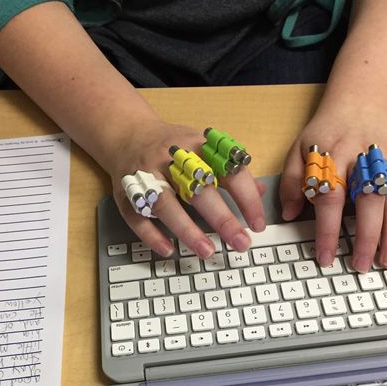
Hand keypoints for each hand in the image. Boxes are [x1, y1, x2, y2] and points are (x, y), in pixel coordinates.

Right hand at [105, 119, 265, 257]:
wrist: (127, 134)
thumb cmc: (174, 146)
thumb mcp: (205, 148)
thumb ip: (231, 171)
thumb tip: (261, 192)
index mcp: (197, 146)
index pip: (228, 172)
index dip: (246, 199)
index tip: (258, 224)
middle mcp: (171, 159)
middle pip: (198, 190)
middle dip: (222, 219)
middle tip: (241, 243)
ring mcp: (145, 175)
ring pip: (166, 205)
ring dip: (187, 230)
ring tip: (207, 251)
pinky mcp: (125, 192)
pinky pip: (137, 216)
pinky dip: (151, 235)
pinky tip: (168, 250)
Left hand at [279, 109, 386, 271]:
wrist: (360, 103)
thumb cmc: (327, 133)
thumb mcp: (299, 150)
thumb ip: (292, 182)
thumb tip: (288, 214)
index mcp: (333, 155)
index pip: (331, 198)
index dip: (328, 231)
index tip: (325, 257)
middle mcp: (364, 158)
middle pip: (369, 201)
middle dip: (367, 237)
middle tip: (362, 266)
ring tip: (386, 262)